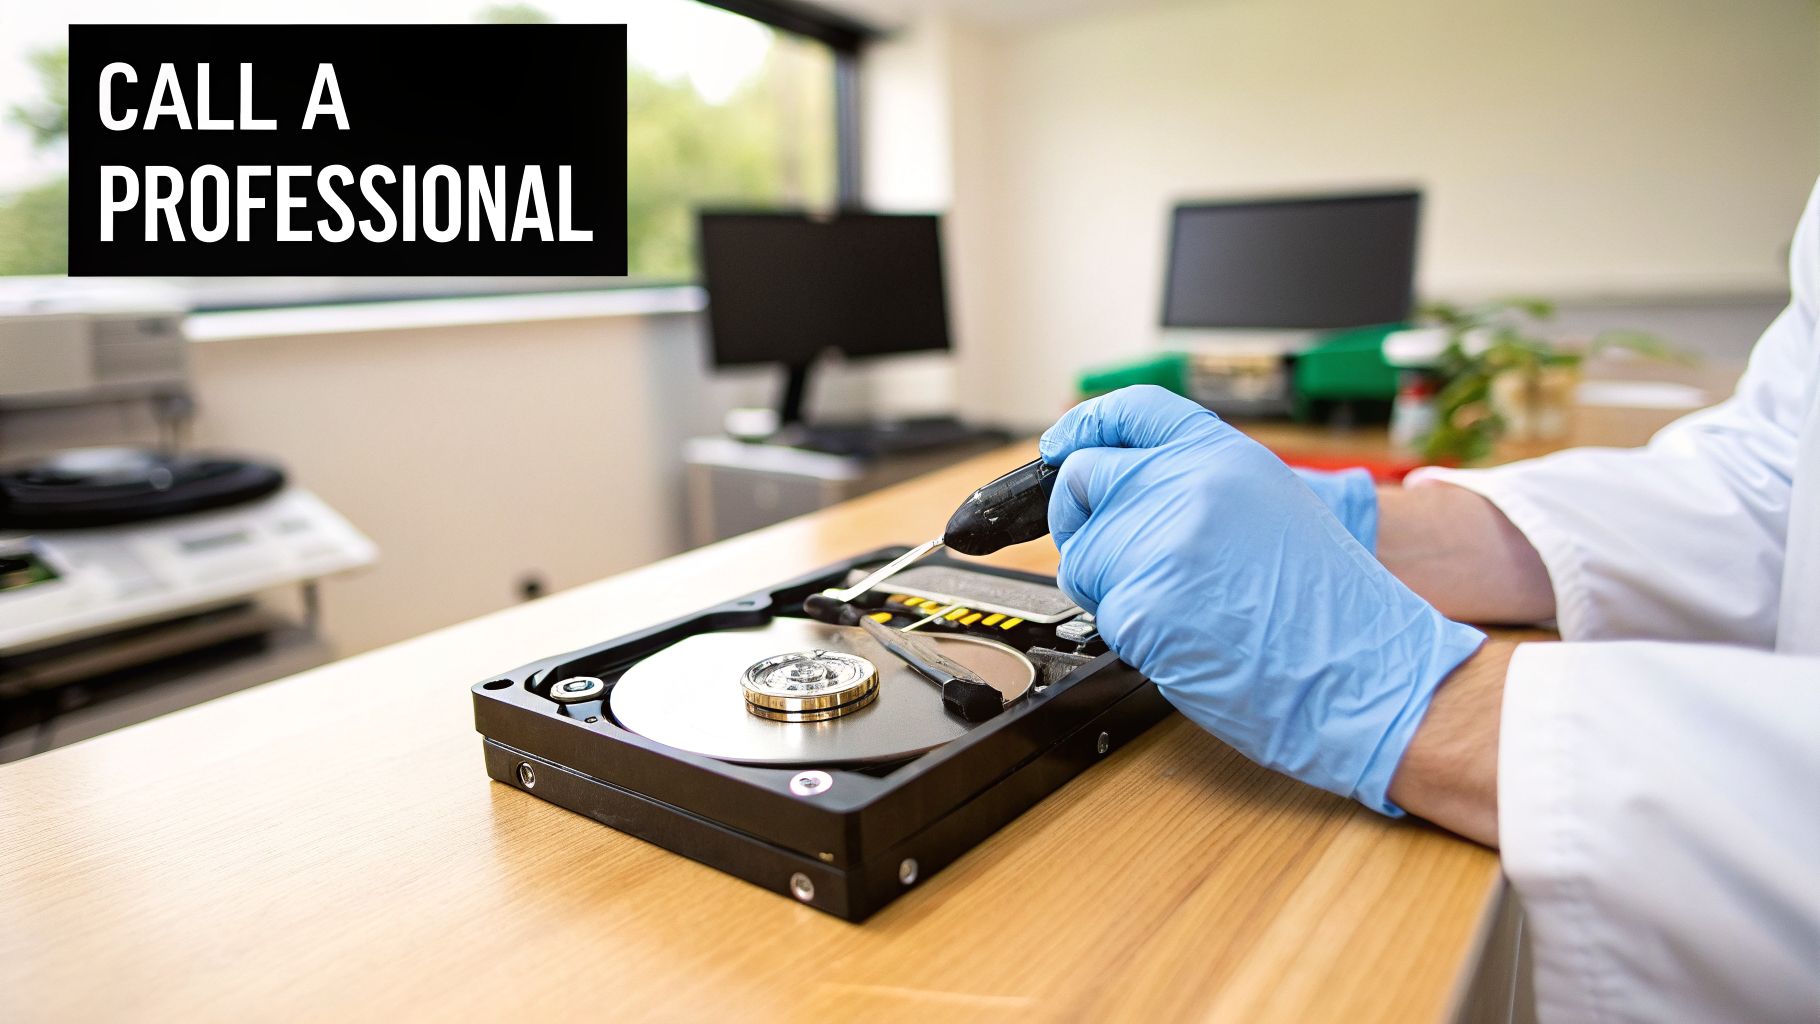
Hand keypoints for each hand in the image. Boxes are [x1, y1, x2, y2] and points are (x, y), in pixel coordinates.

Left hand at [1039, 386, 1484, 813]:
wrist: (1363, 669)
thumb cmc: (1328, 606)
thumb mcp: (1272, 506)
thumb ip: (1198, 483)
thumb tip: (1126, 486)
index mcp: (1222, 455)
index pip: (1133, 412)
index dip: (1088, 427)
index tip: (1063, 447)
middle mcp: (1185, 483)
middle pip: (1084, 482)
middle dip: (1086, 522)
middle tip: (1124, 560)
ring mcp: (1158, 540)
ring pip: (1082, 556)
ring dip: (1112, 588)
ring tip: (1181, 609)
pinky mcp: (1139, 601)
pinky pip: (1103, 612)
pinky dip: (1131, 634)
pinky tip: (1185, 639)